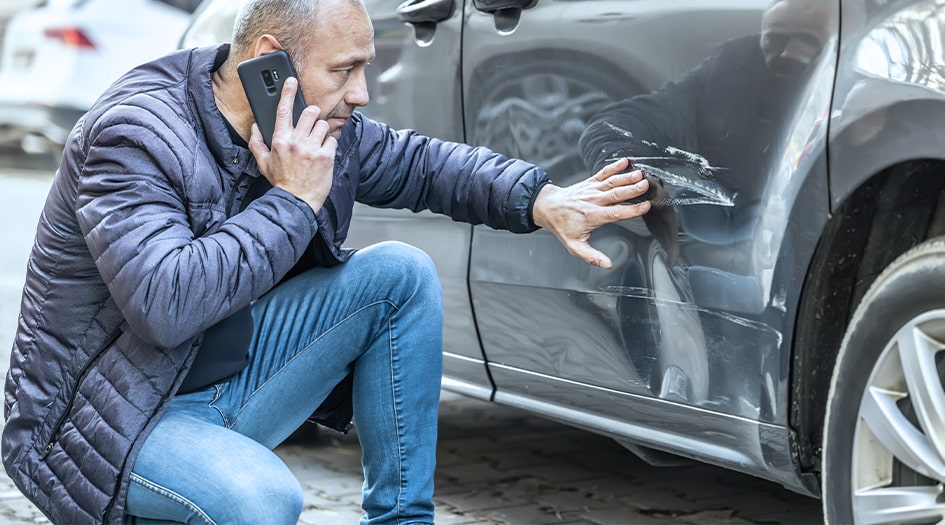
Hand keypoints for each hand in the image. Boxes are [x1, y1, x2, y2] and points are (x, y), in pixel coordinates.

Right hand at [248, 77, 334, 212]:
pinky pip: (333, 140)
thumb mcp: (263, 163)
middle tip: (311, 124)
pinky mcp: (326, 157)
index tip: (291, 81)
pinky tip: (324, 153)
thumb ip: (257, 143)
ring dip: (322, 131)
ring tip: (317, 143)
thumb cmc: (281, 182)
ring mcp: (312, 148)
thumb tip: (255, 127)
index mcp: (280, 140)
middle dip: (313, 115)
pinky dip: (330, 145)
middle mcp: (296, 142)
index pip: (283, 110)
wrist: (296, 201)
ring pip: (324, 125)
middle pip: (310, 112)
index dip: (287, 93)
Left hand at [532, 158, 651, 268]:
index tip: (645, 206)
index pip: (615, 213)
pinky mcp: (590, 182)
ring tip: (640, 174)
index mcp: (592, 216)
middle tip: (645, 185)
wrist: (548, 208)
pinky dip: (614, 166)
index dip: (631, 210)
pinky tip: (625, 161)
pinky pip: (603, 173)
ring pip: (611, 182)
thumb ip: (591, 256)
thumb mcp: (574, 246)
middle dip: (631, 190)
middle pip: (615, 194)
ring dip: (626, 177)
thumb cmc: (562, 226)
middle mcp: (593, 201)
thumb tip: (607, 264)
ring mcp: (592, 190)